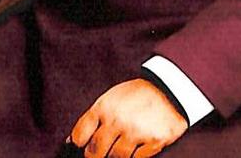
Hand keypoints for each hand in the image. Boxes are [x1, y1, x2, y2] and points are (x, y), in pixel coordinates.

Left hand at [68, 78, 188, 156]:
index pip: (80, 135)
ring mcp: (135, 132)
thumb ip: (93, 118)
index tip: (84, 145)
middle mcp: (118, 120)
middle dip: (95, 156)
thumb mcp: (111, 98)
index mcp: (104, 107)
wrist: (169, 88)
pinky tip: (138, 145)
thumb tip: (71, 141)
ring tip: (122, 145)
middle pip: (95, 153)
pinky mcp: (153, 142)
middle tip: (101, 152)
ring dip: (117, 156)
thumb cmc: (136, 94)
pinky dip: (136, 156)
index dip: (79, 144)